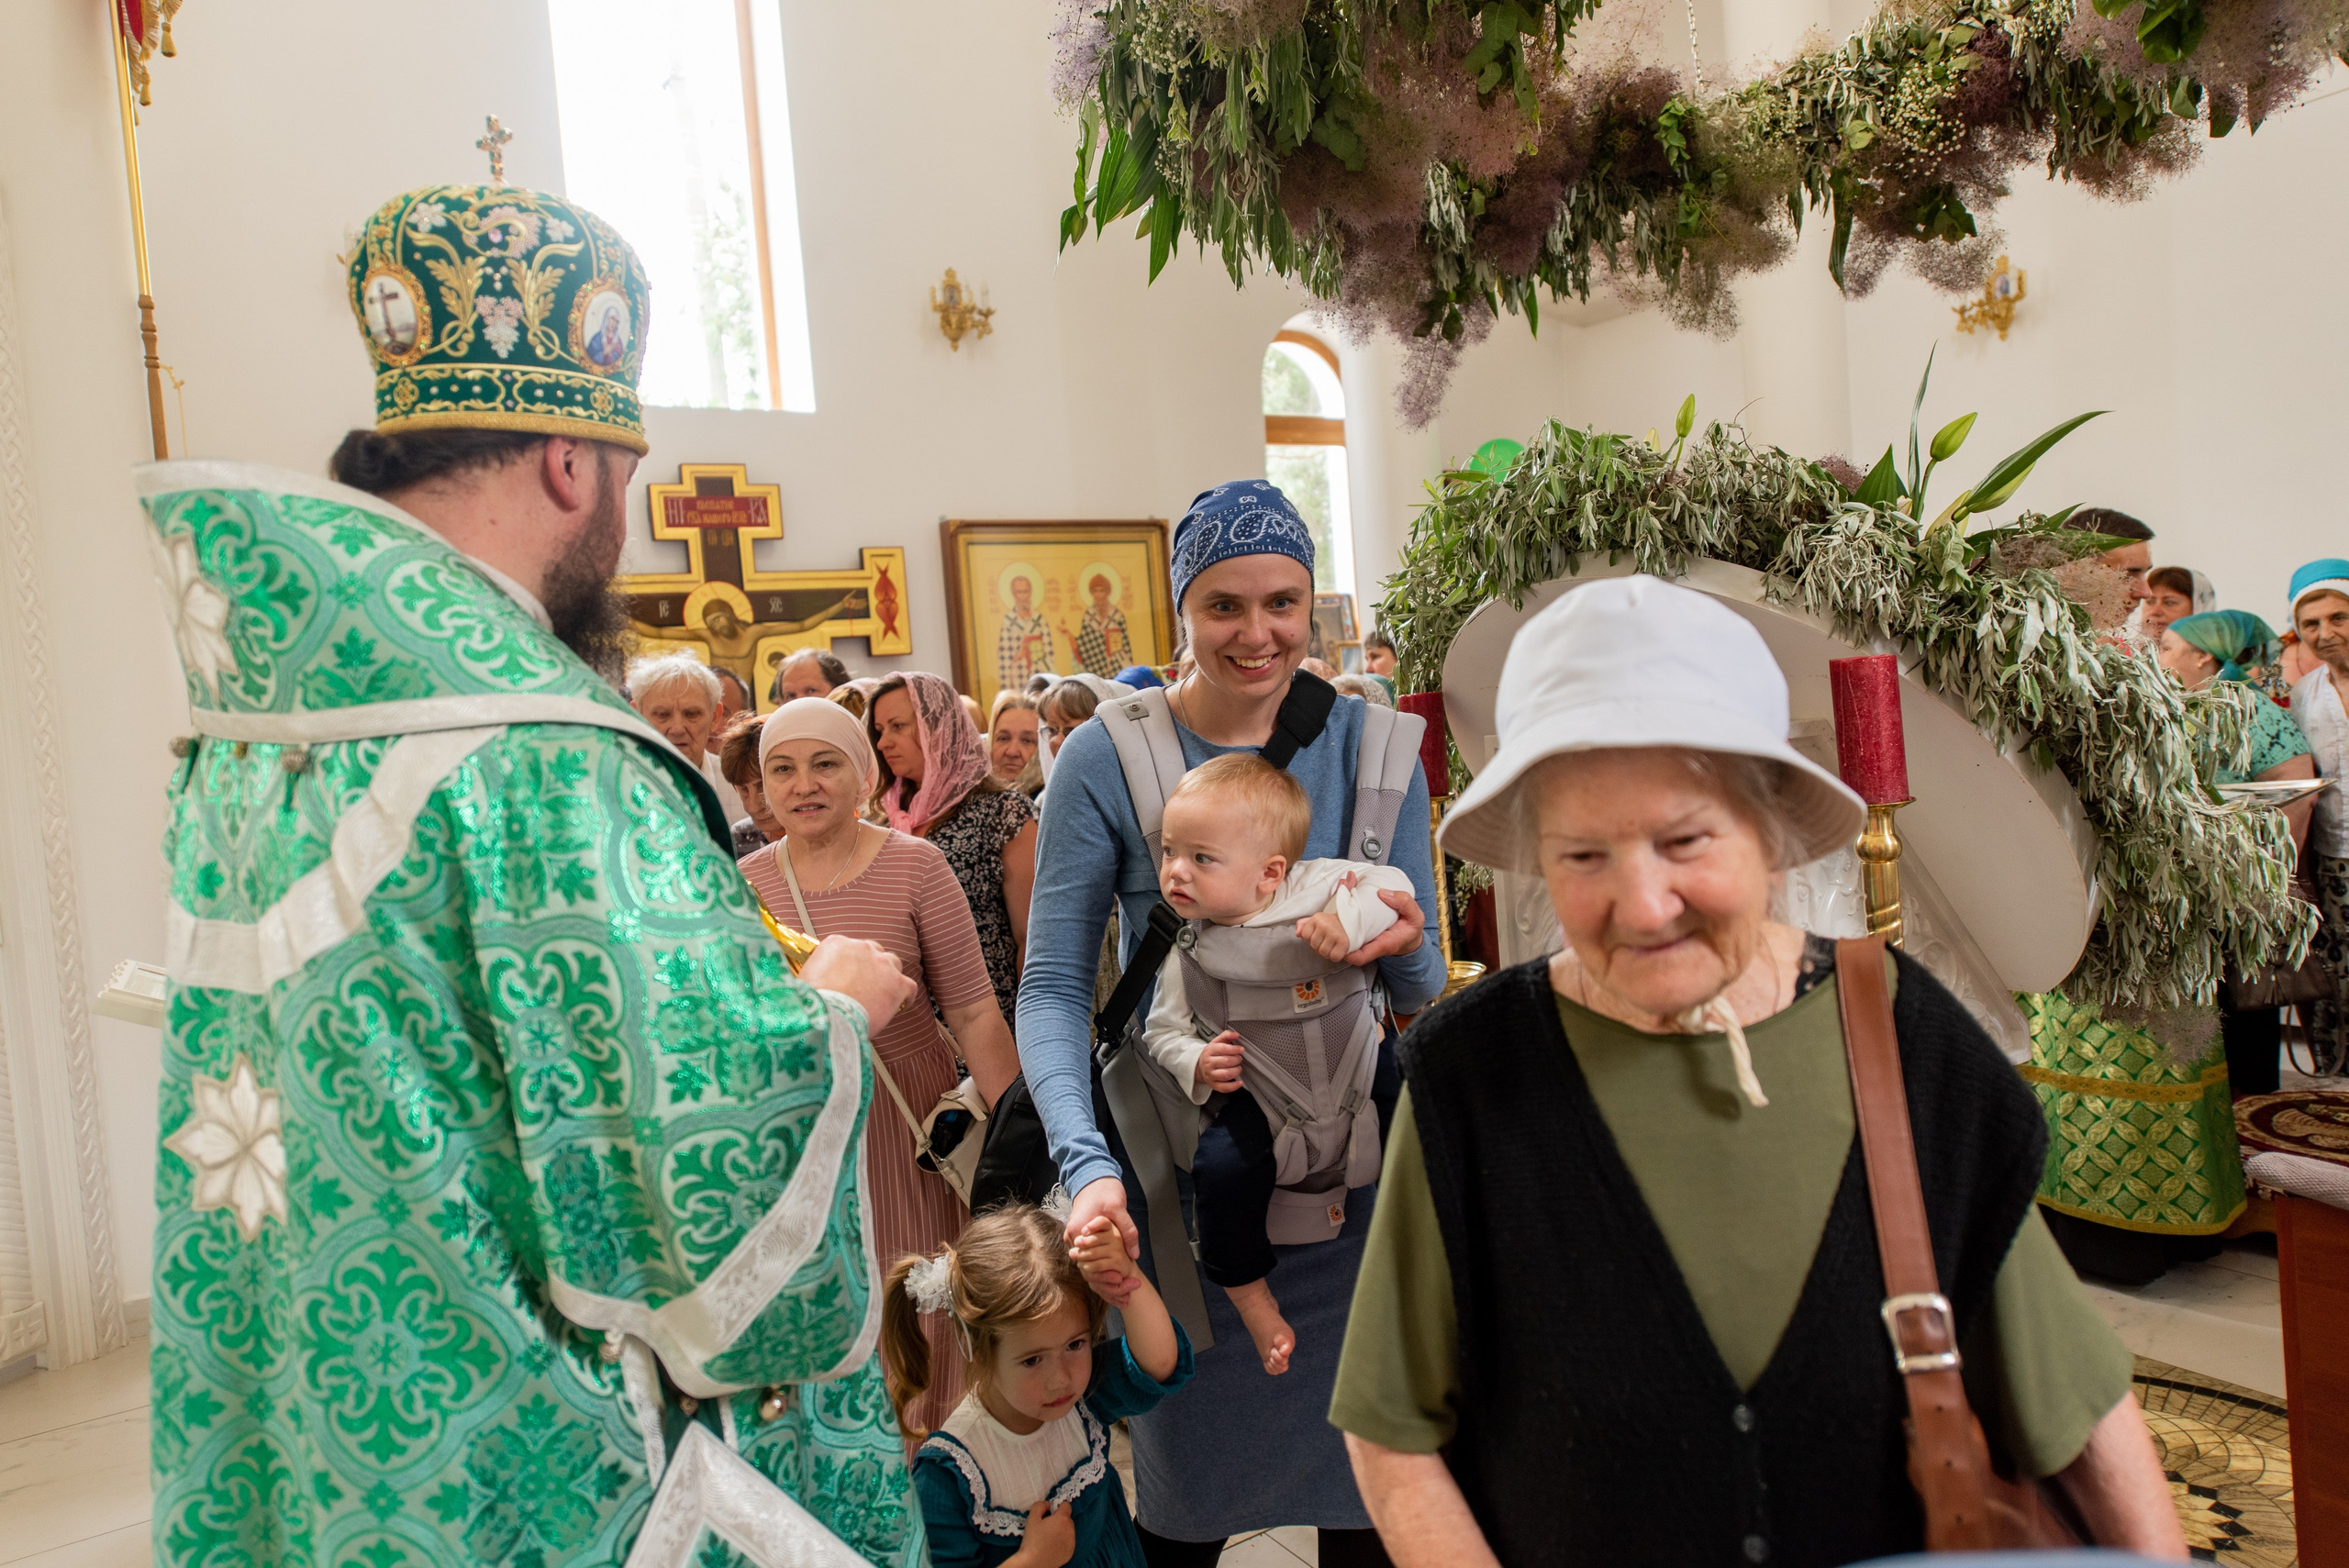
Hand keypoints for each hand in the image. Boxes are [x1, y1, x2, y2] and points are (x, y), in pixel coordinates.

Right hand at [798, 936, 916, 1027]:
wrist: (827, 1017)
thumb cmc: (813, 1003)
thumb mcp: (806, 977)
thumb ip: (818, 970)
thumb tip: (819, 979)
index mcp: (837, 943)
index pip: (849, 947)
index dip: (851, 963)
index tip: (849, 974)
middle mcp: (862, 948)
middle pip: (873, 951)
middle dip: (871, 966)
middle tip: (866, 984)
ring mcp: (882, 964)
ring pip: (892, 964)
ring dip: (888, 977)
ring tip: (882, 993)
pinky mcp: (897, 983)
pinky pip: (909, 986)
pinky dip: (905, 995)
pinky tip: (901, 1004)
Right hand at [1013, 1499, 1075, 1567]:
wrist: (1034, 1563)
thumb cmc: (1032, 1540)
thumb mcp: (1032, 1518)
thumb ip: (1040, 1505)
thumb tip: (1048, 1504)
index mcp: (1062, 1519)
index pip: (1066, 1506)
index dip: (1058, 1507)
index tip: (1051, 1513)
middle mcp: (1070, 1529)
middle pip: (1068, 1519)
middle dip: (1059, 1520)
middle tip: (1047, 1527)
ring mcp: (1072, 1542)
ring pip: (1069, 1530)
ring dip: (1062, 1531)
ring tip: (1049, 1537)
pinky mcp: (1071, 1552)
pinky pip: (1069, 1542)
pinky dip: (1063, 1542)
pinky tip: (1052, 1546)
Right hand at [1066, 1178, 1140, 1305]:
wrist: (1093, 1176)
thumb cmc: (1104, 1190)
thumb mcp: (1118, 1209)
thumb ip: (1127, 1232)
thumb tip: (1133, 1255)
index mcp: (1078, 1232)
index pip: (1086, 1263)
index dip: (1103, 1275)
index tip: (1119, 1280)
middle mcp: (1073, 1238)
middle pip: (1087, 1269)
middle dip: (1105, 1281)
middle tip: (1125, 1291)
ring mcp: (1076, 1239)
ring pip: (1088, 1265)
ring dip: (1104, 1277)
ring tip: (1123, 1289)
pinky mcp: (1082, 1238)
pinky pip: (1090, 1257)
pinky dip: (1101, 1268)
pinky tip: (1117, 1277)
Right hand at [1195, 1031, 1245, 1094]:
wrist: (1200, 1067)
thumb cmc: (1211, 1054)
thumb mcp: (1216, 1042)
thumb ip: (1226, 1036)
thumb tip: (1236, 1034)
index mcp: (1209, 1051)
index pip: (1222, 1049)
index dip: (1234, 1049)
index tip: (1241, 1049)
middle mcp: (1208, 1063)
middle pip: (1226, 1062)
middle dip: (1237, 1060)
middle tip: (1239, 1059)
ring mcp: (1210, 1075)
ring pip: (1226, 1074)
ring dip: (1236, 1071)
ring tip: (1238, 1068)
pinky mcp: (1213, 1085)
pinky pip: (1224, 1088)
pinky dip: (1234, 1086)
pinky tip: (1239, 1082)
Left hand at [1295, 911, 1351, 963]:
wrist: (1351, 923)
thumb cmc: (1332, 925)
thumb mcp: (1315, 921)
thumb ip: (1303, 925)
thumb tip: (1298, 933)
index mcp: (1317, 918)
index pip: (1305, 936)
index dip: (1312, 938)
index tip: (1320, 935)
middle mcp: (1325, 925)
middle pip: (1314, 946)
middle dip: (1320, 947)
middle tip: (1328, 941)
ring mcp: (1334, 933)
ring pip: (1323, 953)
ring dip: (1328, 952)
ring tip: (1333, 945)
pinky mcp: (1343, 942)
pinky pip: (1334, 957)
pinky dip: (1336, 956)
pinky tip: (1339, 949)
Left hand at [1343, 890, 1423, 966]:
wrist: (1408, 934)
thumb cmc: (1410, 929)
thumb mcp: (1416, 917)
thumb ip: (1404, 904)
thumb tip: (1382, 893)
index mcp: (1382, 944)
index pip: (1360, 957)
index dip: (1347, 952)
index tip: (1340, 938)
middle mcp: (1367, 943)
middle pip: (1344, 942)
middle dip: (1335, 923)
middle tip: (1338, 896)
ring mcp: (1360, 936)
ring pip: (1342, 928)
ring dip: (1338, 905)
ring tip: (1343, 884)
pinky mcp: (1357, 928)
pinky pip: (1345, 919)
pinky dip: (1343, 901)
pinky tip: (1346, 885)